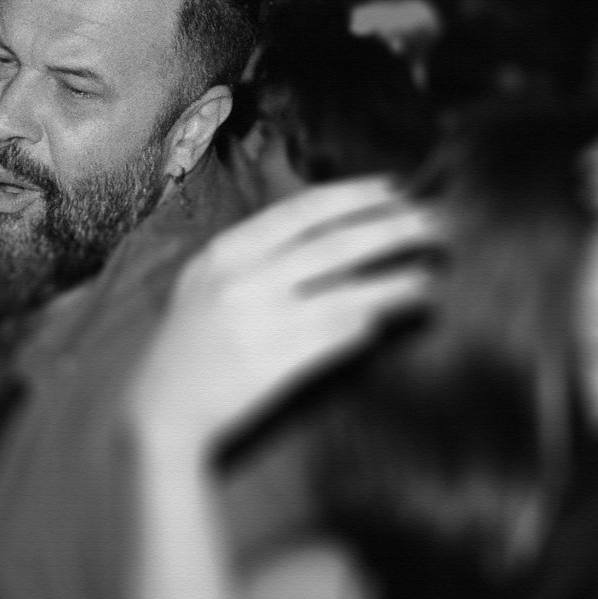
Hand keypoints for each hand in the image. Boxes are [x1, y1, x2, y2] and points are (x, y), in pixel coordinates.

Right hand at [129, 177, 437, 452]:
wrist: (163, 409)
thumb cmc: (190, 343)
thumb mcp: (206, 282)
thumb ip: (255, 254)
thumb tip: (328, 230)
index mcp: (226, 252)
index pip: (302, 211)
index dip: (355, 196)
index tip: (396, 188)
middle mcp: (243, 280)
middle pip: (335, 243)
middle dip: (392, 228)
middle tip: (434, 222)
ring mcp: (260, 322)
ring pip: (347, 290)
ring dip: (396, 280)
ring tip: (431, 274)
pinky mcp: (277, 364)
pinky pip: (338, 336)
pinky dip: (371, 322)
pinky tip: (396, 315)